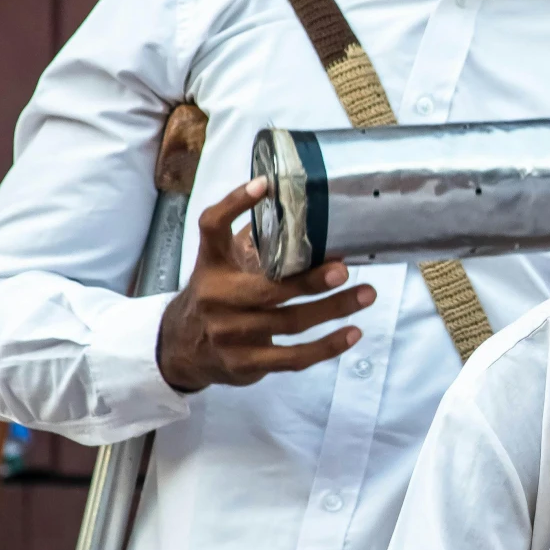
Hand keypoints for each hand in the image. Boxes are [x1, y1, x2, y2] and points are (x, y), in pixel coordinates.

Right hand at [156, 177, 374, 392]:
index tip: (265, 185)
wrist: (182, 348)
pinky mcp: (244, 364)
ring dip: (333, 309)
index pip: (212, 227)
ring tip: (367, 294)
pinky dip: (326, 347)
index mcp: (212, 263)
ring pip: (289, 323)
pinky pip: (293, 358)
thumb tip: (309, 215)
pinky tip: (353, 332)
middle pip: (267, 288)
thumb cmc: (219, 296)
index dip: (235, 204)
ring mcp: (229, 334)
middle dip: (310, 280)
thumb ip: (256, 242)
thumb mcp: (225, 265)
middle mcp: (216, 297)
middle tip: (344, 269)